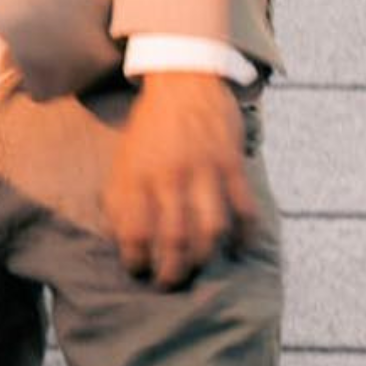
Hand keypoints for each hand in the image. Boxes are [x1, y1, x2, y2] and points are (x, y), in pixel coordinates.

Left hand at [104, 72, 261, 288]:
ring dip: (205, 256)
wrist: (183, 82)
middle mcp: (168, 175)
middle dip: (171, 268)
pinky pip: (243, 208)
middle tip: (169, 284)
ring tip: (199, 270)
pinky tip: (237, 251)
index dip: (134, 256)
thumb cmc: (150, 126)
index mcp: (137, 173)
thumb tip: (121, 235)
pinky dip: (243, 235)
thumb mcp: (124, 156)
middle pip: (173, 236)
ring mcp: (203, 170)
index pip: (133, 227)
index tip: (137, 271)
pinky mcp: (231, 164)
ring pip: (209, 228)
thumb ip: (122, 193)